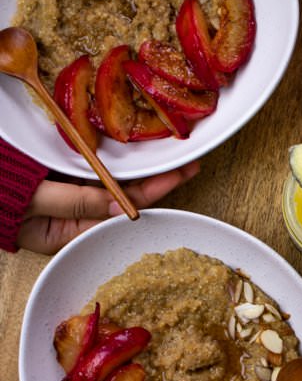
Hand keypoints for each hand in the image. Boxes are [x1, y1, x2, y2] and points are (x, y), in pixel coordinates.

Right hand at [16, 161, 199, 253]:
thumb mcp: (34, 200)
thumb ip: (75, 202)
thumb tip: (120, 207)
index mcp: (71, 229)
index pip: (123, 210)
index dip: (155, 191)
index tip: (179, 175)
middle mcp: (78, 212)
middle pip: (127, 195)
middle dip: (158, 179)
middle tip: (188, 164)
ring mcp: (73, 191)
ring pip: (116, 179)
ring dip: (143, 167)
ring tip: (173, 155)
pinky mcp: (67, 173)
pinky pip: (99, 166)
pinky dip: (119, 158)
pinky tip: (138, 150)